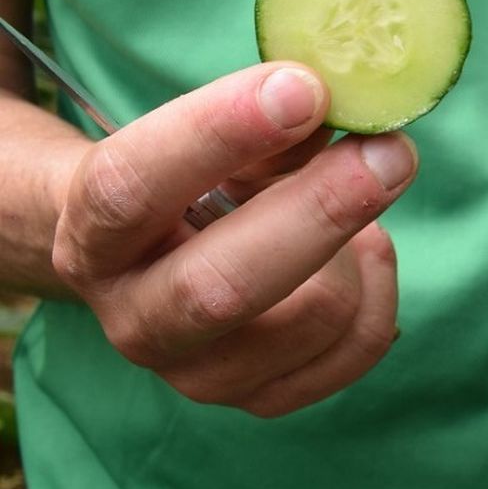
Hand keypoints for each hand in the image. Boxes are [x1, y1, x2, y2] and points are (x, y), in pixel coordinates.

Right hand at [50, 62, 416, 416]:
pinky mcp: (263, 400)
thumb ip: (277, 123)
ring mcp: (199, 374)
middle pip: (226, 284)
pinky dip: (381, 288)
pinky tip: (367, 250)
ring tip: (355, 203)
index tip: (302, 88)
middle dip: (321, 211)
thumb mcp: (219, 142)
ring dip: (356, 247)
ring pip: (315, 315)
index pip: (133, 187)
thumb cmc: (199, 186)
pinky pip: (358, 346)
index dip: (219, 132)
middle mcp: (135, 319)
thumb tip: (349, 101)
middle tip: (390, 153)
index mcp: (95, 236)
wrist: (169, 267)